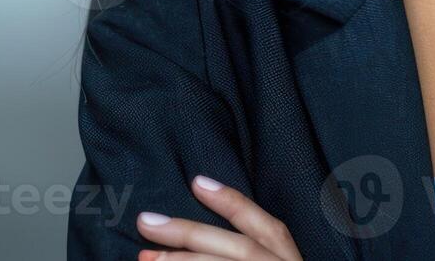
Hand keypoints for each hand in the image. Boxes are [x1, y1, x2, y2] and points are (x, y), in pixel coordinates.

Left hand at [135, 175, 300, 260]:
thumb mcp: (276, 260)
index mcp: (289, 259)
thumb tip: (202, 226)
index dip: (232, 202)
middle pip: (238, 248)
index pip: (268, 227)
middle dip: (190, 233)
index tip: (197, 181)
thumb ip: (251, 246)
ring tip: (145, 258)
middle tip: (146, 222)